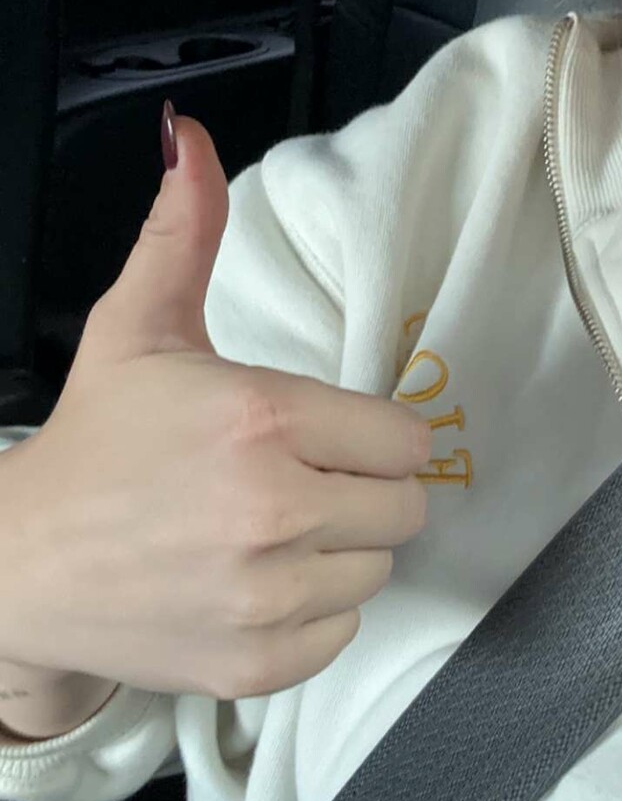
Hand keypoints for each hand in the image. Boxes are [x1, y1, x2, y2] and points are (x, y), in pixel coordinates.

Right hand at [0, 111, 429, 701]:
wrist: (21, 566)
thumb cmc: (94, 442)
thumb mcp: (138, 329)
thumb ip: (184, 234)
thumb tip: (191, 137)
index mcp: (263, 419)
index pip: (406, 438)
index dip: (372, 435)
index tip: (331, 436)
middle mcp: (275, 510)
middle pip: (404, 507)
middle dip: (363, 490)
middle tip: (302, 481)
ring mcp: (267, 597)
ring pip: (377, 570)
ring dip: (339, 551)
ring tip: (272, 532)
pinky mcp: (257, 663)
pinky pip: (340, 632)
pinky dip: (310, 612)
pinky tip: (255, 582)